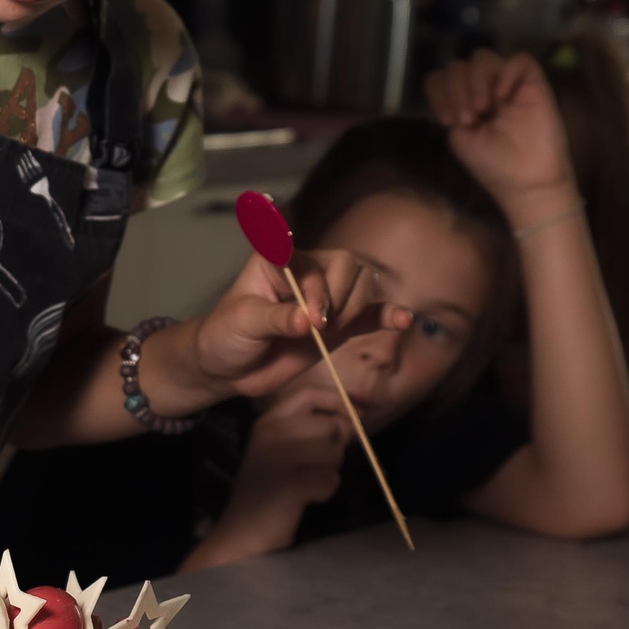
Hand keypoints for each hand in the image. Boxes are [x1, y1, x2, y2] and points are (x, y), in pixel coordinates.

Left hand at [169, 246, 408, 404]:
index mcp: (279, 260)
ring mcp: (326, 297)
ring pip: (362, 285)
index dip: (319, 285)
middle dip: (340, 297)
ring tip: (331, 333)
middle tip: (320, 328)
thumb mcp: (242, 324)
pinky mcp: (338, 325)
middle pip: (347, 265)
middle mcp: (307, 272)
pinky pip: (370, 315)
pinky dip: (387, 315)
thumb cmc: (226, 336)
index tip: (312, 318)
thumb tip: (307, 322)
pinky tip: (402, 320)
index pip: (312, 259)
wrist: (228, 368)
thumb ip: (275, 319)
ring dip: (356, 308)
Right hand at [238, 378, 351, 505]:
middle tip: (319, 466)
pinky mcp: (287, 485)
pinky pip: (329, 480)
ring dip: (330, 471)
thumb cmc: (269, 490)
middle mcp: (269, 433)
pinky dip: (326, 491)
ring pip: (333, 453)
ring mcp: (276, 458)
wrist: (243, 531)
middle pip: (329, 425)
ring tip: (309, 483)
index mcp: (268, 421)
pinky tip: (309, 498)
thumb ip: (313, 429)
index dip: (340, 401)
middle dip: (336, 447)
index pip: (310, 394)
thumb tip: (354, 418)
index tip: (358, 414)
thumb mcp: (284, 450)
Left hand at [425, 48, 575, 215]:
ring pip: (483, 58)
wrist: (527, 183)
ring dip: (476, 80)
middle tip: (468, 119)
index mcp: (463, 102)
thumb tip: (452, 89)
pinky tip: (502, 96)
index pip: (442, 77)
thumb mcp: (460, 138)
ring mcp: (507, 85)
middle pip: (458, 65)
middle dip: (456, 89)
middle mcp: (484, 89)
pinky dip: (506, 72)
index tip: (447, 121)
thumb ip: (451, 109)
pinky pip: (520, 60)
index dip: (439, 92)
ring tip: (483, 109)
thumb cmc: (494, 167)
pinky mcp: (533, 84)